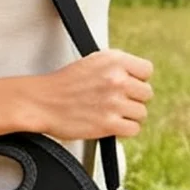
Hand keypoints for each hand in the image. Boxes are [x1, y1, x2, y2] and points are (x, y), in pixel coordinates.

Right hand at [29, 48, 153, 141]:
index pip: (147, 70)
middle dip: (133, 99)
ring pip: (141, 113)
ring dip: (128, 116)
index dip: (138, 79)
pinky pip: (133, 129)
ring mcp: (113, 102)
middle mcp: (116, 79)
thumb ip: (117, 67)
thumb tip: (138, 78)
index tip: (128, 85)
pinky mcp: (108, 123)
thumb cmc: (63, 84)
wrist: (42, 102)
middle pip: (146, 93)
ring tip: (111, 114)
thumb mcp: (92, 62)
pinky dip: (124, 130)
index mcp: (114, 60)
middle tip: (117, 101)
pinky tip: (111, 125)